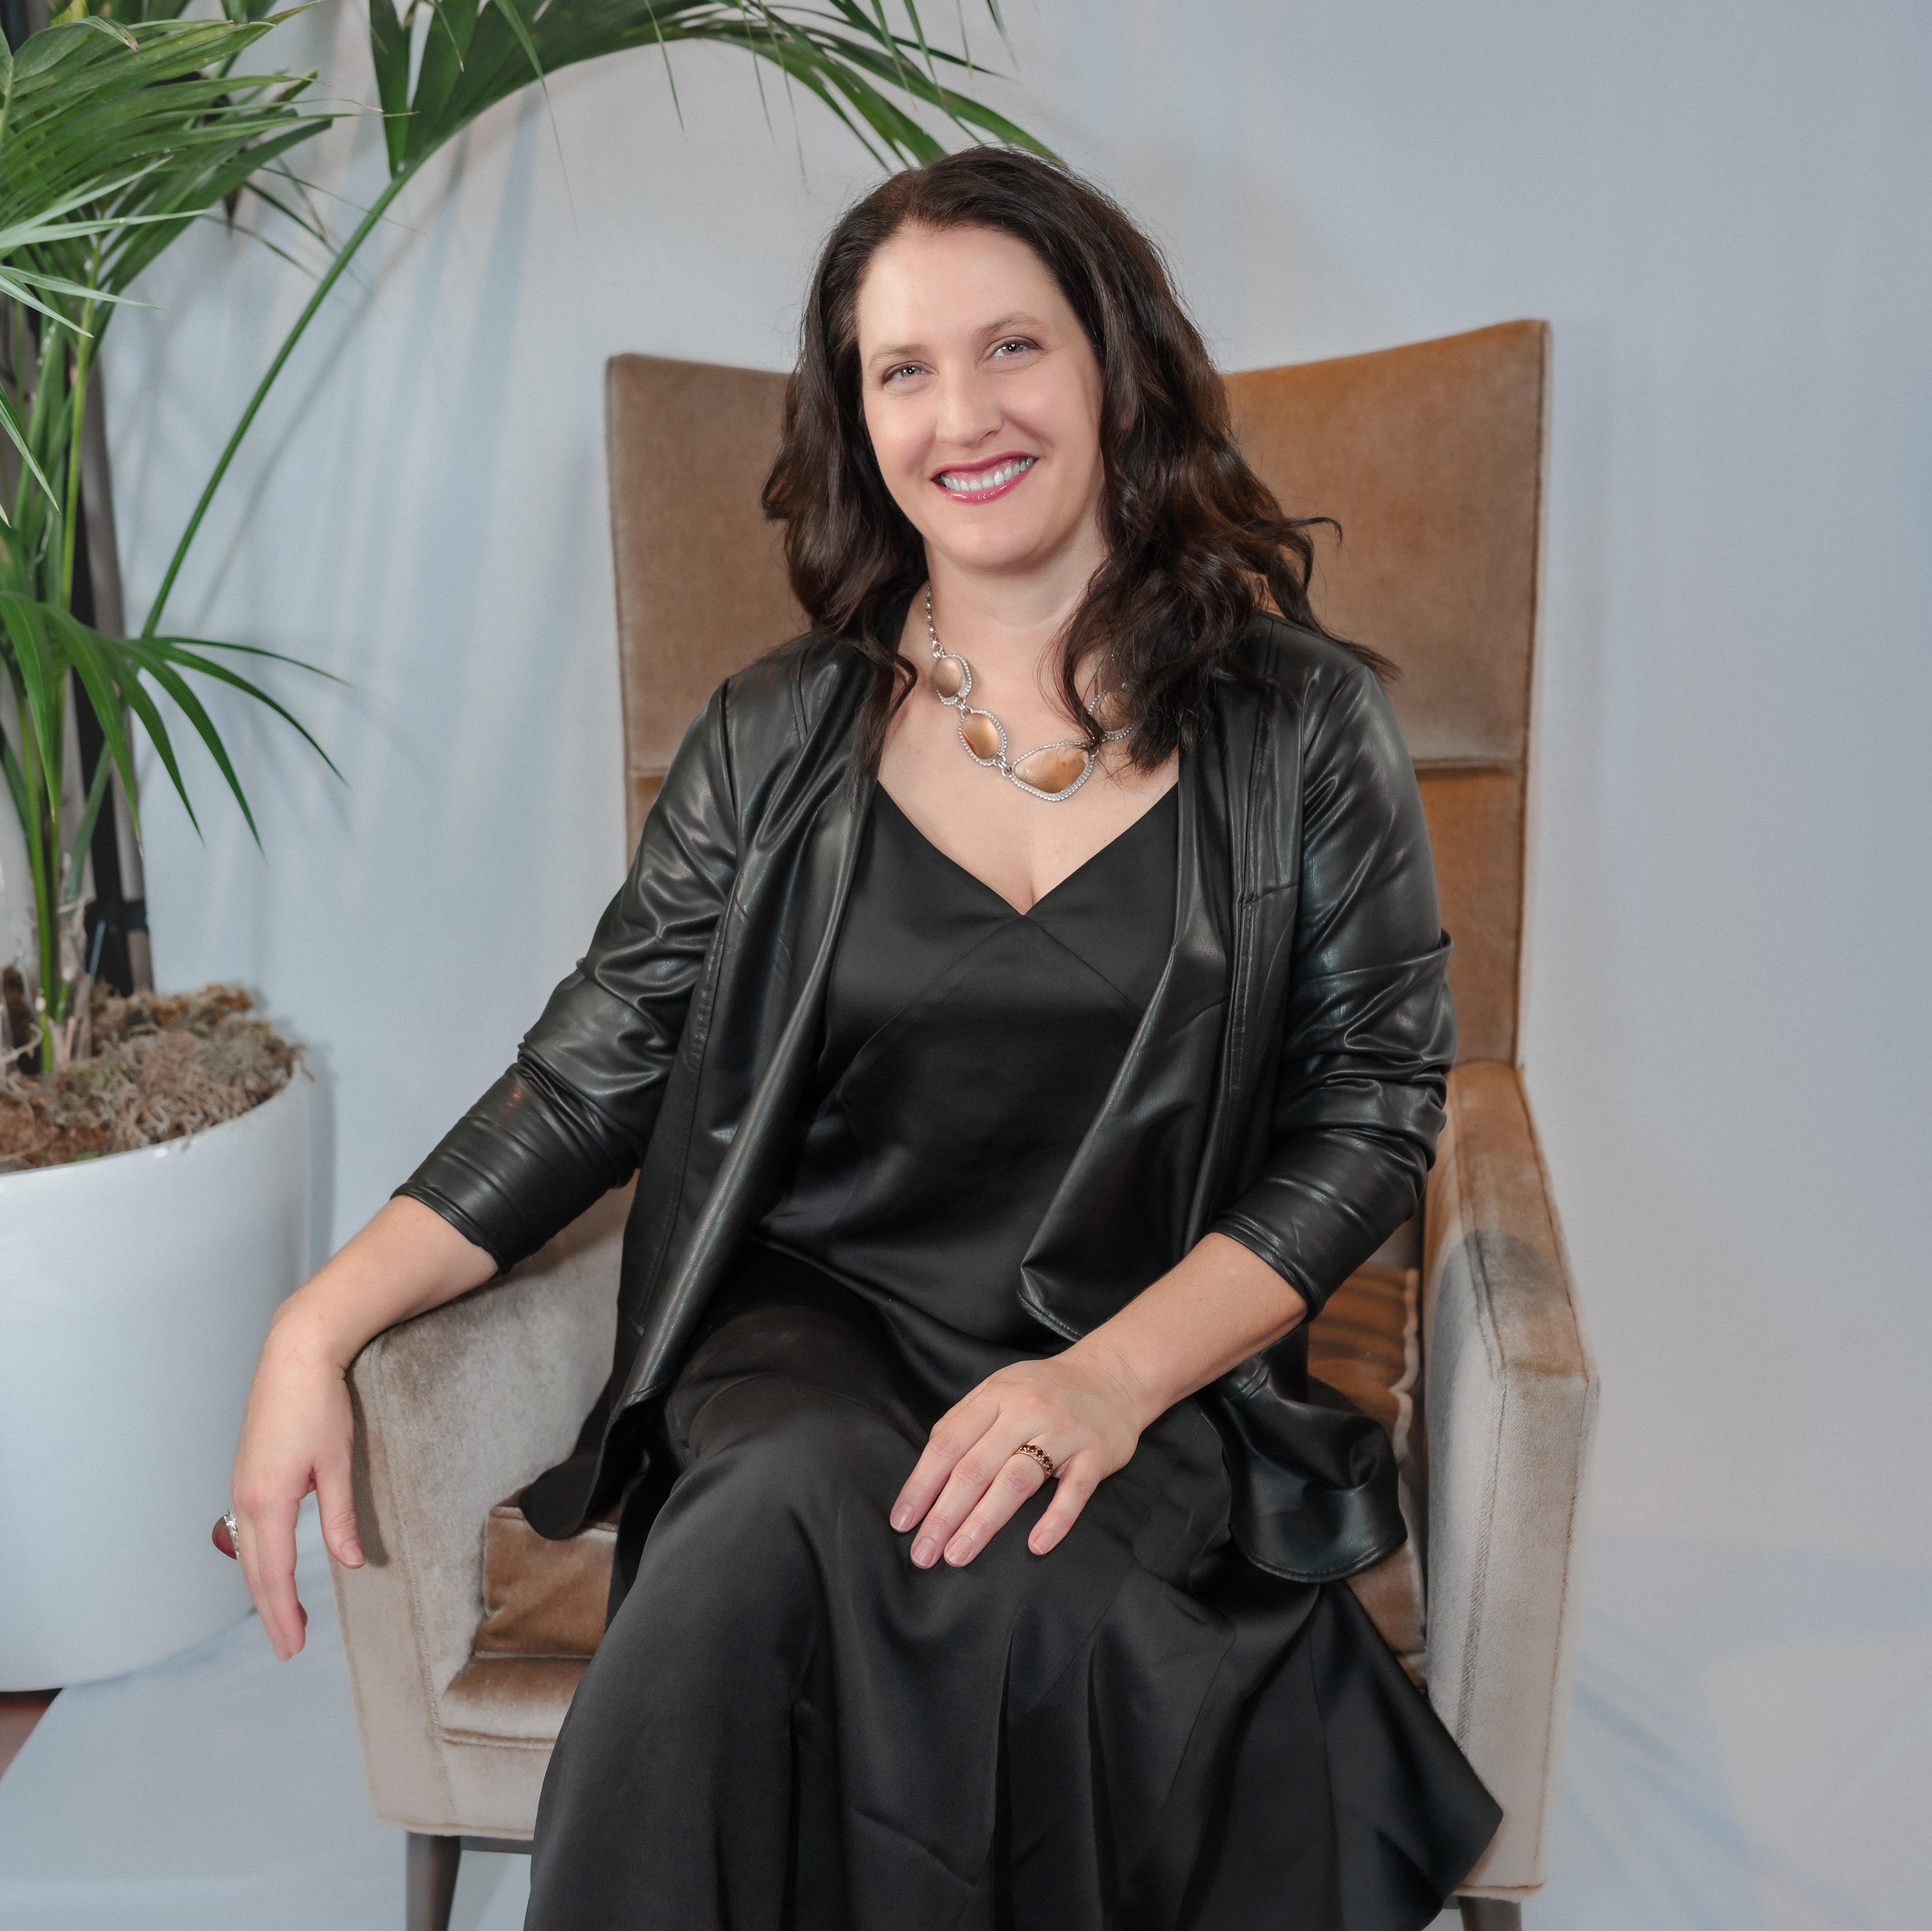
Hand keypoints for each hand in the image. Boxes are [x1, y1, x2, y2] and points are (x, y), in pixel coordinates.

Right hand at [228, 1323, 364, 1660]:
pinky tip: (273, 1569)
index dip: (284, 1613)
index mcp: (268, 1500)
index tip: (294, 1646)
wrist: (294, 1356)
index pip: (275, 1573)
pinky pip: (249, 1531)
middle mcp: (245, 1499)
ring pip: (249, 1553)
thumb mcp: (338, 1462)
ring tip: (284, 1618)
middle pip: (255, 1571)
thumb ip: (340, 1516)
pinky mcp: (246, 1475)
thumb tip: (351, 1562)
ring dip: (264, 1588)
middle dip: (272, 1613)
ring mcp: (241, 1487)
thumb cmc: (320, 1404)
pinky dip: (260, 1559)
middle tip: (289, 1649)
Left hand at [889, 1342, 1154, 1568]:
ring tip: (958, 1554)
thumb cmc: (1046, 1389)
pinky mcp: (1096, 1455)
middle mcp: (1026, 1412)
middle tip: (923, 1553)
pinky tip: (1036, 1546)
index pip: (948, 1444)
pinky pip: (1074, 1491)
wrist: (1115, 1375)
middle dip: (944, 1514)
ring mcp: (1063, 1433)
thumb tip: (927, 1469)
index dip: (921, 1484)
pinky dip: (1055, 1519)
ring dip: (984, 1522)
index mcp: (996, 1396)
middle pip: (976, 1468)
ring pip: (1017, 1481)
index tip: (903, 1522)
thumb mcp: (1000, 1389)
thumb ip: (965, 1421)